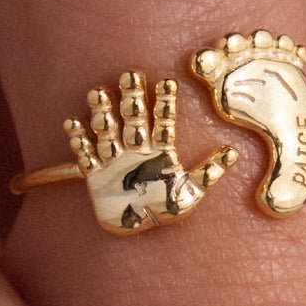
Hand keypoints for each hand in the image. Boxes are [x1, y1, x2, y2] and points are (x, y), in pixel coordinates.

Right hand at [63, 68, 236, 230]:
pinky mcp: (95, 175)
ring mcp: (115, 160)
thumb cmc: (166, 209)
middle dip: (131, 97)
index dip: (164, 101)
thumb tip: (234, 151)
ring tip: (98, 92)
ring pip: (108, 131)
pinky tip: (72, 123)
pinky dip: (79, 141)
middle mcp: (136, 150)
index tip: (166, 81)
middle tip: (130, 74)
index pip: (163, 120)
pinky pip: (85, 155)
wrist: (139, 231)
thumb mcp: (192, 193)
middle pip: (133, 118)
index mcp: (160, 151)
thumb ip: (209, 172)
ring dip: (103, 112)